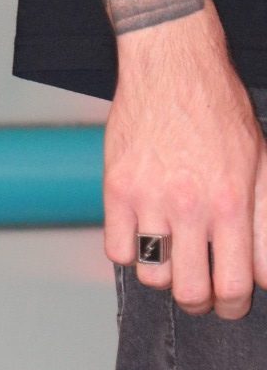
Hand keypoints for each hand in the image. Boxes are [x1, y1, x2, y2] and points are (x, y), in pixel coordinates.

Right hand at [105, 9, 266, 320]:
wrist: (172, 63)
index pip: (234, 282)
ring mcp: (150, 199)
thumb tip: (264, 269)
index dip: (233, 306)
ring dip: (165, 276)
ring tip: (173, 258)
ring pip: (153, 276)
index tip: (230, 306)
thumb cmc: (217, 108)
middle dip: (200, 301)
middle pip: (191, 290)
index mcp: (231, 200)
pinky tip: (144, 235)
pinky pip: (119, 251)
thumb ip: (264, 217)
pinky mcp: (117, 191)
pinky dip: (131, 252)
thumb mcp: (257, 159)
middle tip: (202, 293)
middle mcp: (190, 204)